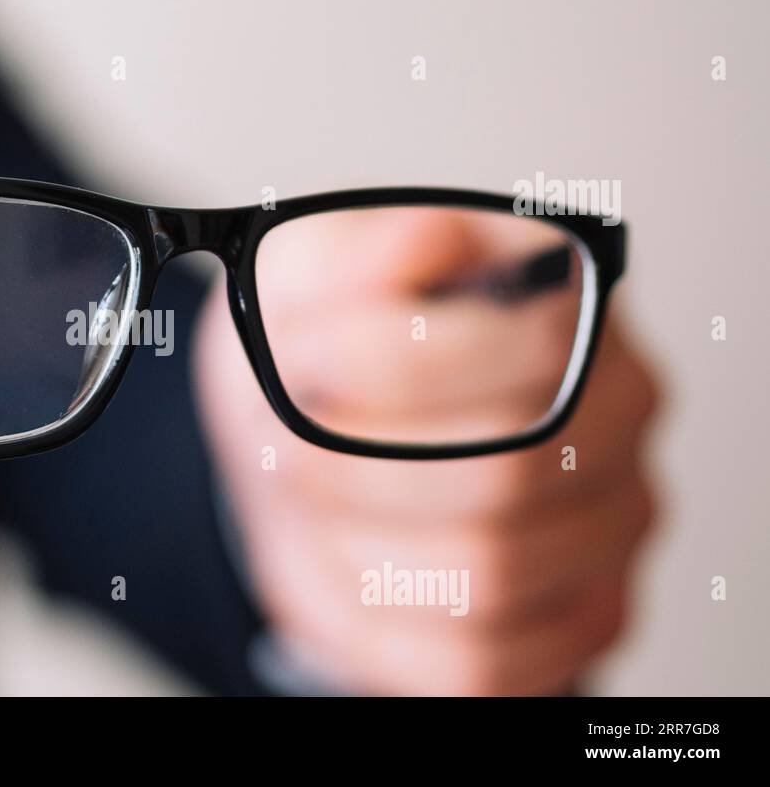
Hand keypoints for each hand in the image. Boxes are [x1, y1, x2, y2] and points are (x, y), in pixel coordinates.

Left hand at [192, 207, 660, 695]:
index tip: (305, 357)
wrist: (301, 440)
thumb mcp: (300, 276)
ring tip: (314, 502)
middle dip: (359, 469)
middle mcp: (616, 415)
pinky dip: (387, 622)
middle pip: (507, 477)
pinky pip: (485, 661)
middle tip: (288, 445)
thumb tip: (421, 242)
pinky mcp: (576, 618)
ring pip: (490, 578)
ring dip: (361, 547)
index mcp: (570, 303)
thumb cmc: (317, 351)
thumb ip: (353, 252)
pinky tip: (350, 560)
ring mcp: (609, 525)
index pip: (529, 349)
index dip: (393, 365)